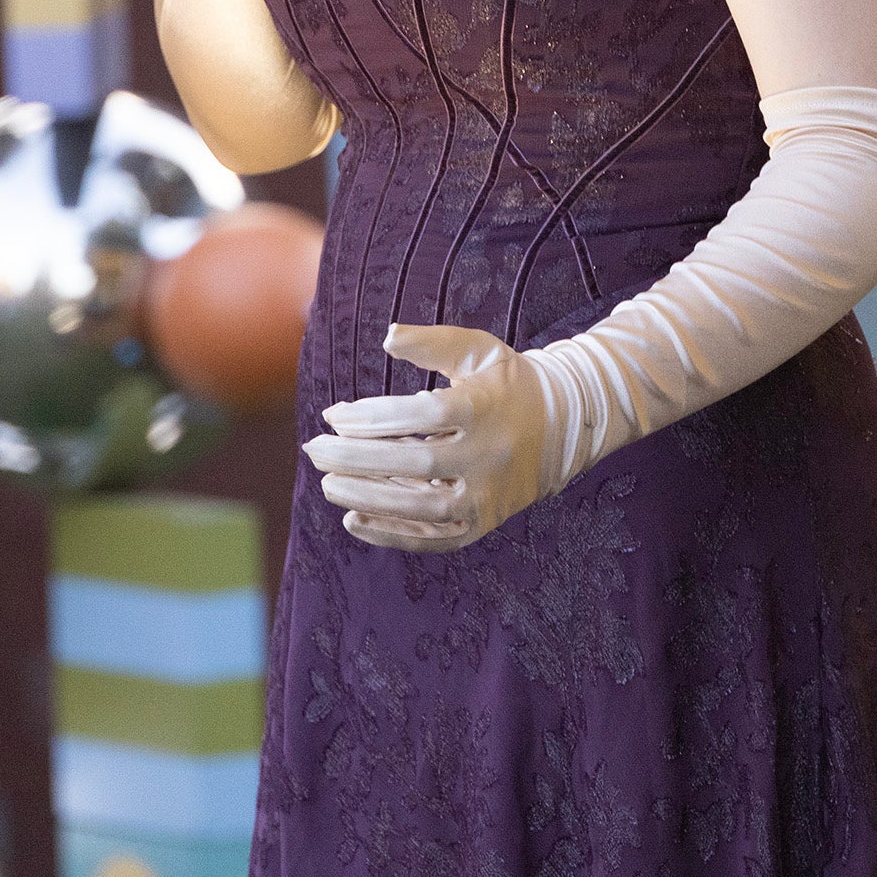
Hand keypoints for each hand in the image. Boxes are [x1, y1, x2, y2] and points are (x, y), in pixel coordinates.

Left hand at [300, 322, 556, 552]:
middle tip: (315, 450)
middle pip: (418, 464)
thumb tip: (386, 337)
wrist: (561, 428)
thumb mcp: (478, 350)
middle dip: (359, 459)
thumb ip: (432, 342)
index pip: (422, 415)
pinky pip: (434, 539)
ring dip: (369, 499)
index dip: (373, 417)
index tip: (334, 414)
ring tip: (327, 484)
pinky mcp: (482, 524)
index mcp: (485, 408)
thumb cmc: (505, 383)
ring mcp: (488, 496)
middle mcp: (489, 456)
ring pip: (424, 509)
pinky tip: (353, 521)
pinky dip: (392, 535)